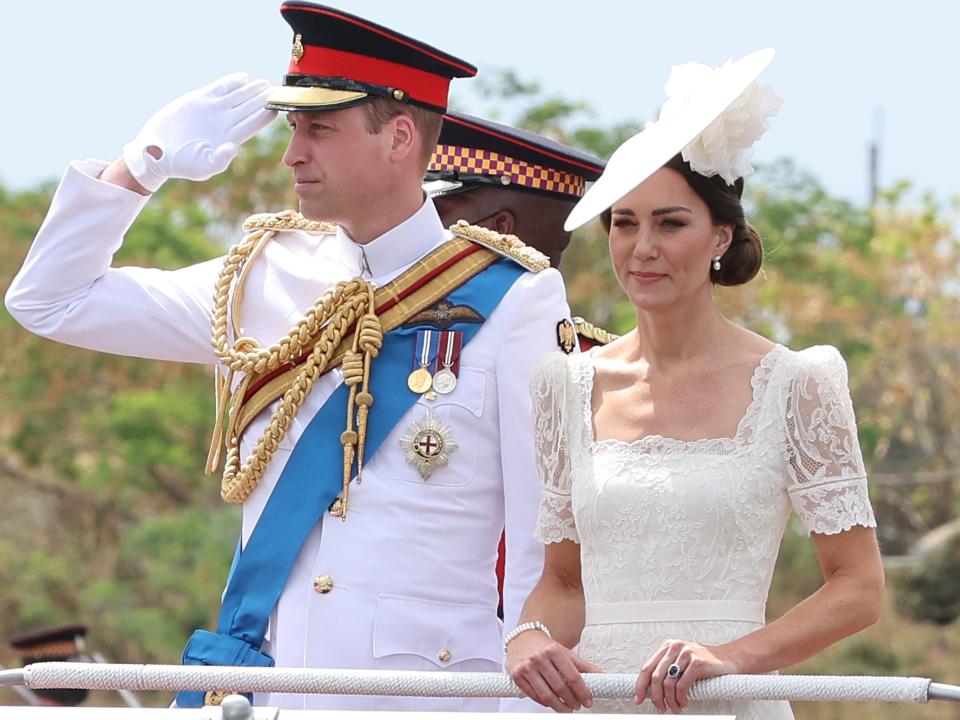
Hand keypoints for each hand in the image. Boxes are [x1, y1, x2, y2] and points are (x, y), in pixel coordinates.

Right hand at [122, 73, 275, 191]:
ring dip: (251, 89)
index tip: (278, 108)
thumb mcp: (203, 167)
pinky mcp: (198, 100)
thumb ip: (220, 159)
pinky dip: (231, 82)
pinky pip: (219, 88)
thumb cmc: (182, 164)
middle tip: (278, 90)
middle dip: (263, 99)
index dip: (266, 116)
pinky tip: (243, 78)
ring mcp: (213, 110)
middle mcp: (225, 123)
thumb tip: (233, 147)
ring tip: (265, 83)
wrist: (157, 151)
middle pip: (249, 108)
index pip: (253, 125)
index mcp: (230, 138)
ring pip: (237, 96)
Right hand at [506, 630, 601, 712]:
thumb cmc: (545, 646)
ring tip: (567, 709)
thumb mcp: (565, 652)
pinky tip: (552, 703)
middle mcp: (539, 658)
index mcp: (554, 650)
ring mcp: (526, 667)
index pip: (573, 676)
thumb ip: (582, 665)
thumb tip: (601, 675)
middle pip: (560, 688)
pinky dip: (544, 703)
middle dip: (572, 701)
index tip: (588, 701)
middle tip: (578, 706)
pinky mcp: (517, 675)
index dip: (582, 692)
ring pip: (546, 695)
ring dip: (559, 707)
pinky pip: (533, 695)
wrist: (522, 638)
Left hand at [635, 639, 737, 713]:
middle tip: (660, 708)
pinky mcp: (697, 663)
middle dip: (656, 697)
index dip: (640, 685)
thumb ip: (667, 670)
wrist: (729, 659)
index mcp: (668, 646)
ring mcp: (686, 654)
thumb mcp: (682, 662)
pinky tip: (684, 702)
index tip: (638, 699)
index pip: (647, 667)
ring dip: (670, 701)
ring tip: (675, 708)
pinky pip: (682, 686)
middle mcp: (675, 647)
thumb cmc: (705, 663)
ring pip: (668, 684)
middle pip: (655, 677)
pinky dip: (681, 698)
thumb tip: (650, 690)